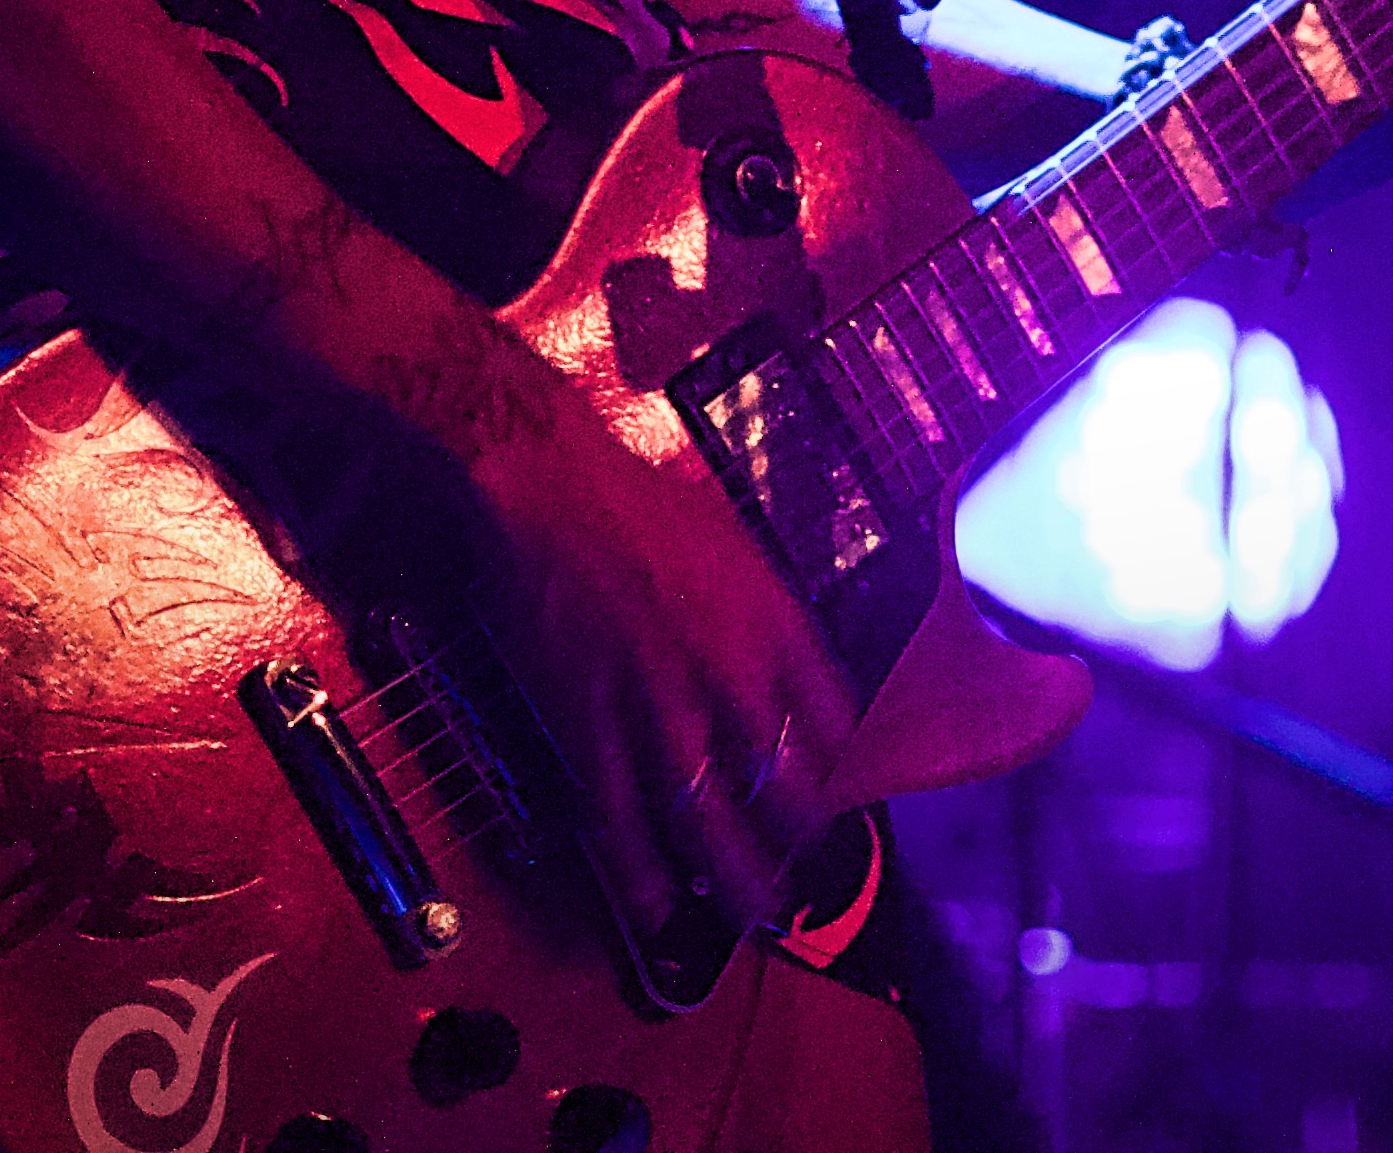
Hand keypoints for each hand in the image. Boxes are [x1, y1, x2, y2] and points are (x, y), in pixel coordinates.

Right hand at [456, 382, 851, 943]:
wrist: (549, 483)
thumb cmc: (642, 500)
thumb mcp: (737, 544)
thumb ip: (771, 614)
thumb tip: (795, 673)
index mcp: (774, 619)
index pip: (835, 724)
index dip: (843, 774)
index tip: (839, 798)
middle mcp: (729, 669)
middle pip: (784, 785)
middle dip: (799, 840)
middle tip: (802, 867)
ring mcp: (658, 701)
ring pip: (712, 817)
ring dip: (737, 874)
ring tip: (756, 910)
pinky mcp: (590, 719)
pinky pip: (621, 811)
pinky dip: (640, 870)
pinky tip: (659, 906)